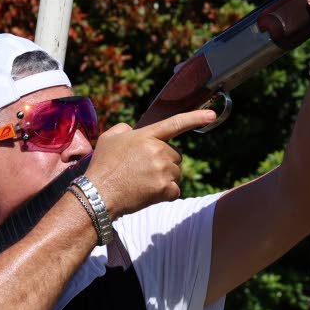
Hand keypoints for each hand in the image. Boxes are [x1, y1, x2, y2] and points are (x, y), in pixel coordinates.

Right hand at [85, 109, 215, 216]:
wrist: (97, 194)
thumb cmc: (101, 166)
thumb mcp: (109, 138)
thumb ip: (125, 129)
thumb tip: (133, 131)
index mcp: (147, 136)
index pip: (175, 123)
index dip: (195, 117)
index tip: (212, 115)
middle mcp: (158, 151)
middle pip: (176, 155)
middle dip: (165, 161)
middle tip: (144, 170)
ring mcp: (163, 170)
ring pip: (176, 173)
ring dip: (165, 178)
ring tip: (143, 182)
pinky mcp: (164, 189)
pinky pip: (175, 190)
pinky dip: (165, 193)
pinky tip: (148, 193)